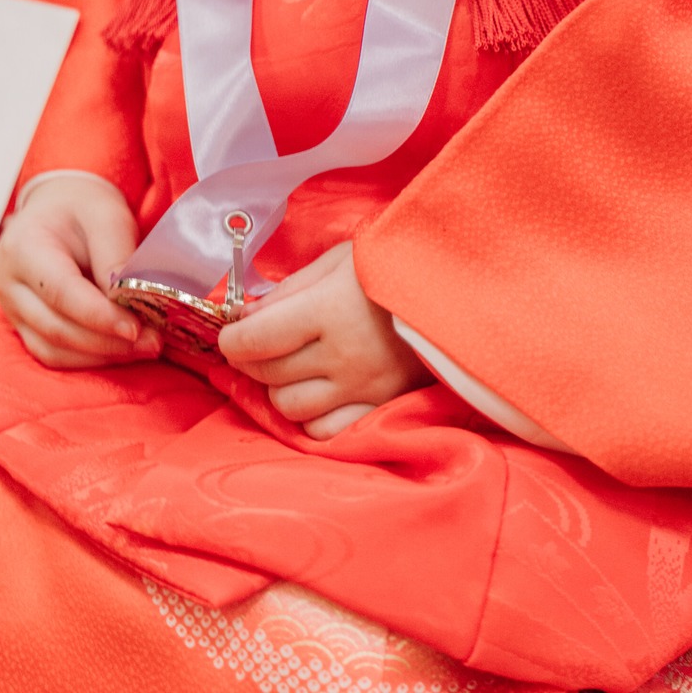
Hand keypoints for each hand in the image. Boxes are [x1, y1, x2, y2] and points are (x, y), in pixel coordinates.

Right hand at [0, 175, 161, 367]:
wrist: (57, 210)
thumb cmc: (82, 209)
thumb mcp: (106, 214)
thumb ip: (116, 255)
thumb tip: (130, 301)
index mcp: (23, 247)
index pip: (60, 292)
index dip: (99, 316)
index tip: (137, 328)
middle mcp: (8, 282)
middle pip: (56, 328)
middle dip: (108, 342)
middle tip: (153, 342)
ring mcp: (12, 309)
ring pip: (53, 350)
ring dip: (102, 355)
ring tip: (144, 347)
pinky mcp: (24, 327)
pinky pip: (54, 355)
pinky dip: (90, 359)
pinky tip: (122, 350)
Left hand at [217, 242, 432, 439]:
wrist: (460, 296)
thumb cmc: (393, 270)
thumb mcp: (337, 262)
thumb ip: (287, 291)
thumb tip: (244, 318)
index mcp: (328, 311)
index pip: (256, 340)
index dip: (232, 340)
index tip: (231, 335)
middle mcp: (343, 356)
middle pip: (268, 374)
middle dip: (252, 360)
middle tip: (261, 345)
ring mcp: (363, 388)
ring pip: (289, 407)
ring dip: (279, 388)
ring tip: (291, 368)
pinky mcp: (381, 408)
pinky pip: (323, 430)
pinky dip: (310, 416)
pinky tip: (316, 393)